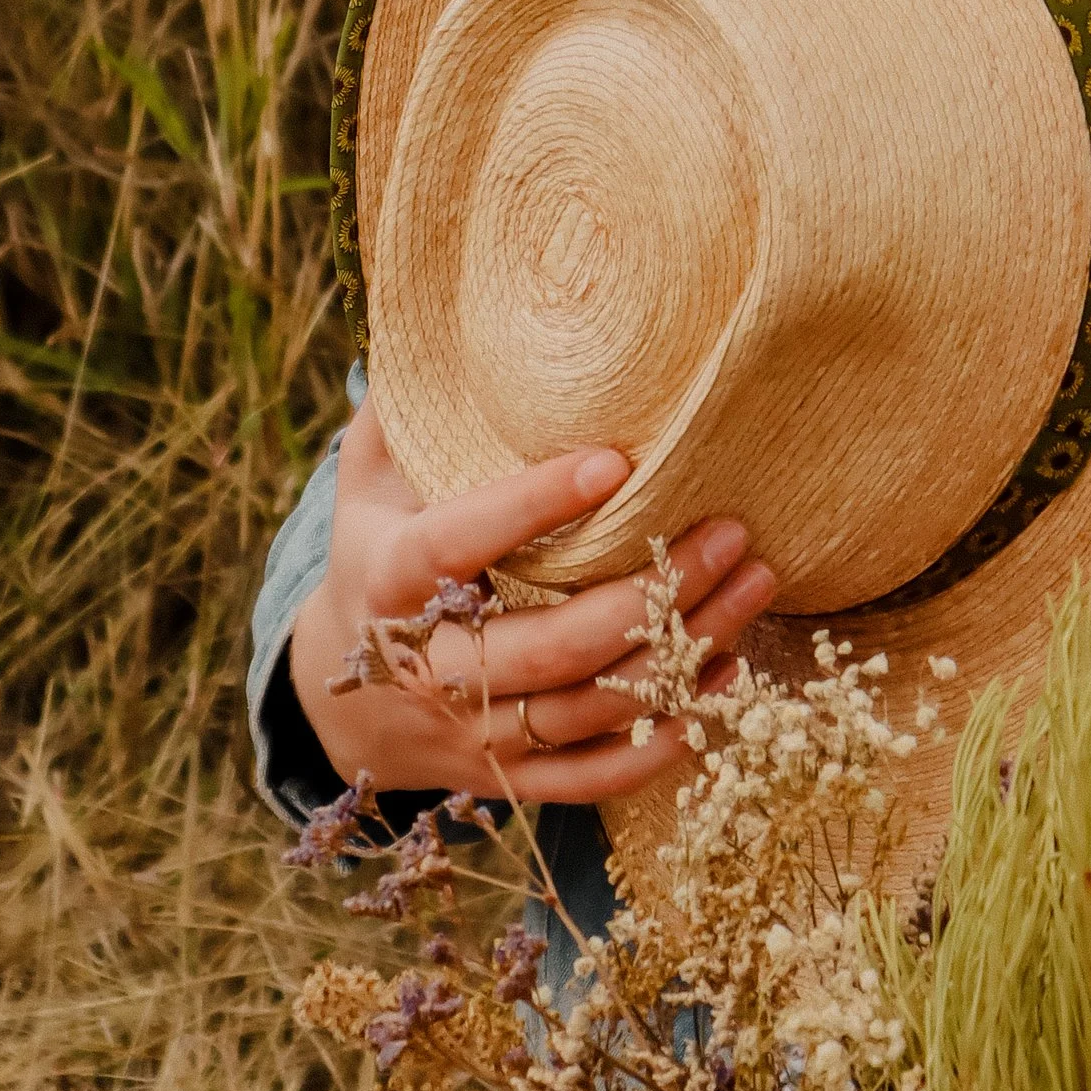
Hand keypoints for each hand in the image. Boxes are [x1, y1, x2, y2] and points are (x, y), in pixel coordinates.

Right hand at [288, 398, 779, 807]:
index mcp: (392, 578)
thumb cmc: (377, 547)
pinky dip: (664, 739)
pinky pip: (591, 775)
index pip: (462, 541)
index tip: (615, 461)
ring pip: (587, 707)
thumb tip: (446, 314)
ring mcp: (472, 731)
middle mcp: (430, 667)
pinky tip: (728, 678)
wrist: (336, 692)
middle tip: (732, 529)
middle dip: (650, 592)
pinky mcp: (506, 776)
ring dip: (680, 654)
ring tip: (754, 585)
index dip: (532, 505)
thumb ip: (407, 403)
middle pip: (550, 645)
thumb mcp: (371, 473)